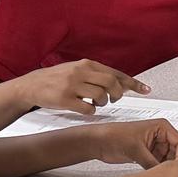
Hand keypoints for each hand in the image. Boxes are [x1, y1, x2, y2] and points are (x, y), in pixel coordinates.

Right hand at [15, 59, 148, 114]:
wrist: (31, 85)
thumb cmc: (57, 79)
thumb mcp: (77, 70)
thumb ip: (96, 75)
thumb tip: (119, 83)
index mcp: (86, 64)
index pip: (115, 73)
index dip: (133, 83)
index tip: (146, 89)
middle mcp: (81, 72)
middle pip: (111, 83)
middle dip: (118, 94)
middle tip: (115, 100)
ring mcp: (72, 85)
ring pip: (101, 96)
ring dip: (103, 103)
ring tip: (97, 103)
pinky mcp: (64, 99)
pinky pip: (87, 108)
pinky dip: (91, 111)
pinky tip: (86, 109)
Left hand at [87, 120, 177, 167]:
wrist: (99, 142)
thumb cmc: (114, 136)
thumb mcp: (136, 149)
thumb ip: (152, 162)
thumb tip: (164, 174)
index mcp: (161, 127)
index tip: (177, 168)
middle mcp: (160, 135)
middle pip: (177, 152)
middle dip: (174, 163)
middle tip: (169, 174)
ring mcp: (155, 145)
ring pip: (169, 159)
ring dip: (165, 168)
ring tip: (160, 175)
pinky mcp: (148, 154)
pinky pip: (159, 163)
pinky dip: (158, 170)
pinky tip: (154, 174)